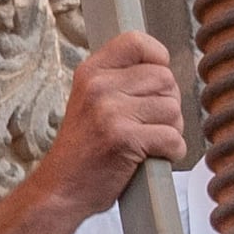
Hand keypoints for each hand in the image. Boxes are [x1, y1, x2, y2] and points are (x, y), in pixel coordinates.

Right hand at [17, 32, 181, 224]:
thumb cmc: (82, 151)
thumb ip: (120, 81)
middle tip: (149, 125)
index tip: (156, 81)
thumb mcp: (90, 103)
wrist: (60, 191)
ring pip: (173, 109)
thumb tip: (165, 69)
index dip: (157, 58)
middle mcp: (99, 87)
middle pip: (165, 79)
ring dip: (170, 130)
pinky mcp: (125, 139)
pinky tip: (152, 158)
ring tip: (147, 143)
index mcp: (90, 73)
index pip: (136, 42)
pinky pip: (173, 138)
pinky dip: (171, 152)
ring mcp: (111, 113)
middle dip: (167, 104)